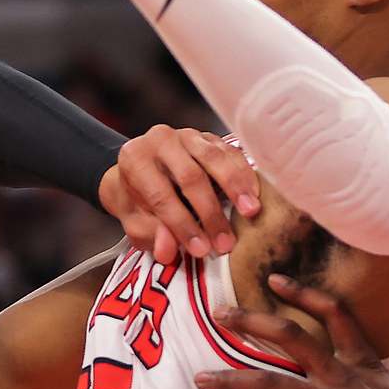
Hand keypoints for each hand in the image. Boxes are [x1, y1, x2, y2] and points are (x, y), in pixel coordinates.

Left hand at [101, 126, 261, 263]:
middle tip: (226, 243)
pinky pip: (230, 152)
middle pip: (190, 176)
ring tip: (250, 213)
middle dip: (210, 213)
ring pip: (214, 158)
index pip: (160, 194)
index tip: (202, 250)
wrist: (142, 176)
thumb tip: (167, 252)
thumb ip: (153, 234)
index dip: (182, 225)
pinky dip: (244, 173)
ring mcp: (187, 135)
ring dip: (235, 188)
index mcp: (134, 159)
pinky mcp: (209, 138)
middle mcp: (159, 140)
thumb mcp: (138, 223)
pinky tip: (254, 195)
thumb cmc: (140, 202)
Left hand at [192, 275, 388, 388]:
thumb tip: (357, 387)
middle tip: (219, 314)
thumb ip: (369, 383)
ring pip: (270, 382)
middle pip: (290, 337)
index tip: (274, 279)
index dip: (303, 293)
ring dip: (231, 380)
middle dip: (251, 322)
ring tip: (200, 379)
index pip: (333, 313)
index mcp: (360, 362)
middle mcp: (340, 375)